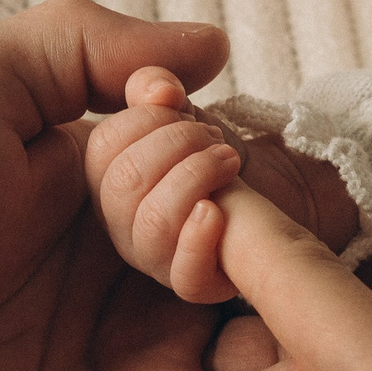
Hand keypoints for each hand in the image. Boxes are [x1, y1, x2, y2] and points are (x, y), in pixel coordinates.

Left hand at [0, 0, 371, 370]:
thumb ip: (85, 45)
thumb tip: (210, 46)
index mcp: (92, 188)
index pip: (230, 162)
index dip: (244, 162)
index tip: (201, 170)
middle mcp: (131, 281)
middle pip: (282, 250)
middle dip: (335, 236)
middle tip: (345, 237)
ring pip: (293, 341)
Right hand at [86, 66, 360, 302]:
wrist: (268, 188)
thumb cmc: (211, 152)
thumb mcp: (182, 110)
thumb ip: (156, 88)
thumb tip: (158, 90)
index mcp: (108, 179)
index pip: (103, 147)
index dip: (147, 118)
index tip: (184, 111)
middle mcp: (121, 224)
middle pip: (123, 184)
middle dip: (176, 143)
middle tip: (213, 137)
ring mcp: (155, 258)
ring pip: (152, 225)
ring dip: (195, 177)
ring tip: (227, 160)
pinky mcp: (196, 282)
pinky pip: (185, 277)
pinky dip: (200, 238)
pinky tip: (217, 210)